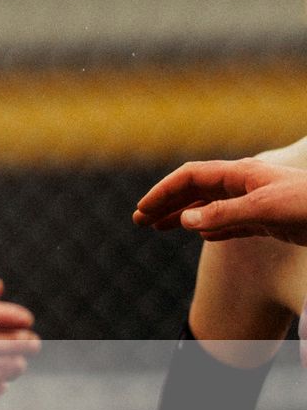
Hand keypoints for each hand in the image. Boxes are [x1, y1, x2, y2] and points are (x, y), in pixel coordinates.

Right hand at [134, 160, 306, 244]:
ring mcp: (255, 202)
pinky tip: (201, 236)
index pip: (192, 176)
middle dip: (167, 203)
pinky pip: (230, 222)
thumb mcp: (263, 209)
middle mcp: (244, 185)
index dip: (164, 191)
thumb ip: (224, 214)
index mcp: (240, 174)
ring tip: (159, 227)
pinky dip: (212, 228)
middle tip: (140, 219)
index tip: (142, 208)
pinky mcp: (269, 221)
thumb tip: (186, 220)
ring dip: (184, 215)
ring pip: (210, 207)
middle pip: (196, 190)